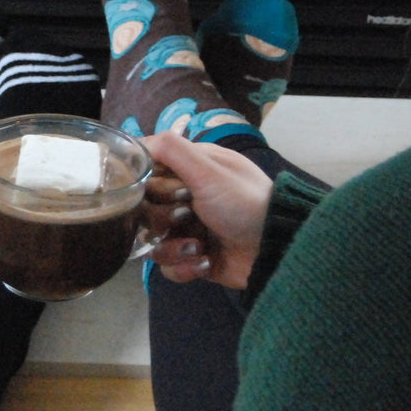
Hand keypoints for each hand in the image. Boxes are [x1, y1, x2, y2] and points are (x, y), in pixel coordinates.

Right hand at [139, 131, 273, 289]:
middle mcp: (184, 199)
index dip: (143, 183)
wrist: (276, 249)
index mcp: (190, 170)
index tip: (148, 191)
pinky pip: (167, 266)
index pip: (146, 172)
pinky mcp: (191, 258)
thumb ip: (171, 149)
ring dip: (172, 247)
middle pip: (144, 209)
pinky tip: (204, 261)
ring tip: (197, 246)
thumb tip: (134, 143)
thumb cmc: (243, 203)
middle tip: (185, 216)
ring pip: (152, 241)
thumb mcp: (208, 170)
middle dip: (161, 218)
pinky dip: (184, 267)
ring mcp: (187, 230)